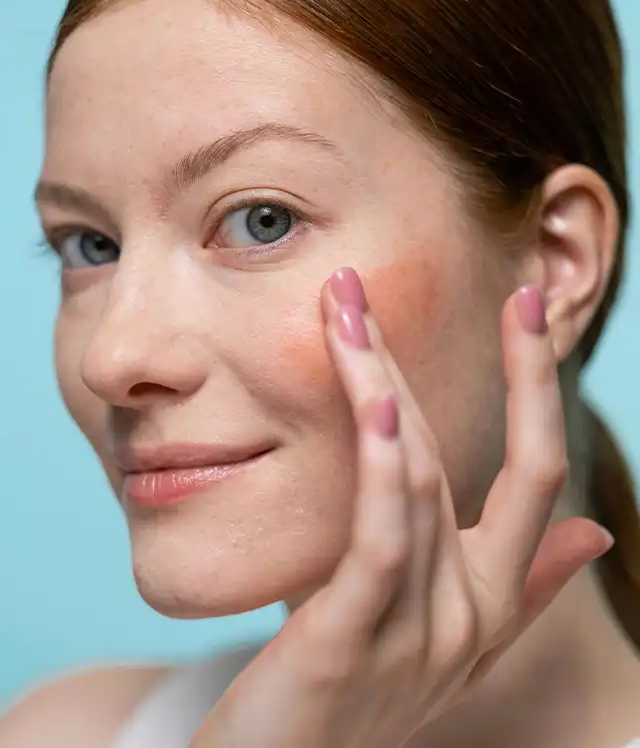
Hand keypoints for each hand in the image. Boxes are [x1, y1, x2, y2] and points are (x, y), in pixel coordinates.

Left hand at [191, 268, 612, 747]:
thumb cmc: (361, 698)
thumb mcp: (454, 642)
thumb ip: (525, 586)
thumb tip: (596, 535)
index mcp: (491, 601)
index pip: (538, 473)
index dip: (538, 385)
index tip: (525, 306)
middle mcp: (468, 614)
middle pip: (461, 458)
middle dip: (419, 362)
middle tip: (368, 282)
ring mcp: (417, 633)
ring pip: (414, 478)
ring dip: (379, 381)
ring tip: (345, 308)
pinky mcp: (350, 642)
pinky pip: (380, 537)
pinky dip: (379, 461)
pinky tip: (370, 393)